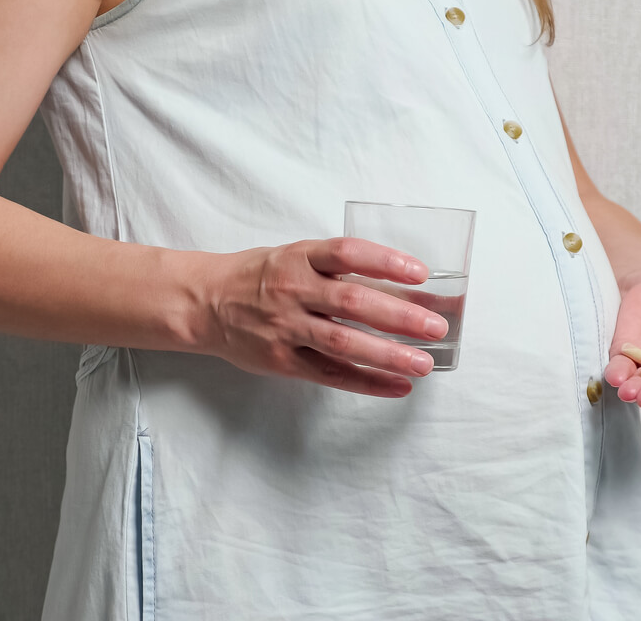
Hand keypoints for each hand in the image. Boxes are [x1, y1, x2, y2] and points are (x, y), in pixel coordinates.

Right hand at [183, 237, 449, 397]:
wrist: (205, 302)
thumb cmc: (261, 276)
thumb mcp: (296, 258)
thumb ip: (340, 270)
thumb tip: (404, 286)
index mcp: (299, 258)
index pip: (348, 254)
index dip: (386, 261)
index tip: (421, 273)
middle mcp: (293, 291)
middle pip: (352, 303)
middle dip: (399, 316)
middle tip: (436, 327)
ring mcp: (286, 328)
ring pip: (343, 343)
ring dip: (388, 356)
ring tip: (423, 363)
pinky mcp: (281, 361)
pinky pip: (330, 375)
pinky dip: (367, 382)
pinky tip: (397, 386)